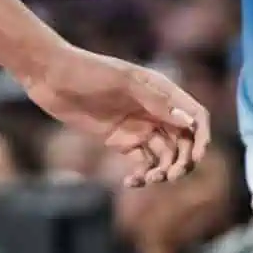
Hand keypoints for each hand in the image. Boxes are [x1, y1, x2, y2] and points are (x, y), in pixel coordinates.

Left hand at [23, 47, 208, 188]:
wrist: (50, 75)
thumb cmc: (88, 70)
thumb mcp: (123, 82)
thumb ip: (155, 102)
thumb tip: (188, 122)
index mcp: (162, 90)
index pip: (195, 115)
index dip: (202, 136)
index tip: (197, 157)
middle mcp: (155, 110)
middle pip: (184, 141)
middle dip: (183, 160)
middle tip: (169, 176)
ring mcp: (138, 126)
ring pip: (164, 154)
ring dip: (163, 170)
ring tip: (149, 179)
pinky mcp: (120, 140)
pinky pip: (141, 161)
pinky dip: (142, 174)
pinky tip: (132, 182)